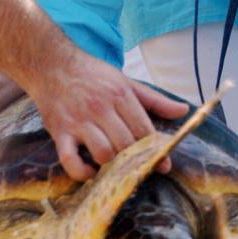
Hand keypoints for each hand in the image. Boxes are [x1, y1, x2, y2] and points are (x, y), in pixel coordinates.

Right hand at [29, 50, 188, 180]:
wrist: (53, 65)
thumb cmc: (94, 75)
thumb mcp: (127, 82)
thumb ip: (156, 100)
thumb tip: (184, 111)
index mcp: (120, 95)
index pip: (143, 129)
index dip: (156, 150)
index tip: (164, 165)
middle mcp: (100, 108)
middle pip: (125, 144)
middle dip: (135, 160)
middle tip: (139, 169)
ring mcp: (78, 121)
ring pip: (102, 153)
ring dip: (111, 165)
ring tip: (115, 166)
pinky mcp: (59, 132)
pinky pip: (70, 160)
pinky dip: (82, 172)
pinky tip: (91, 172)